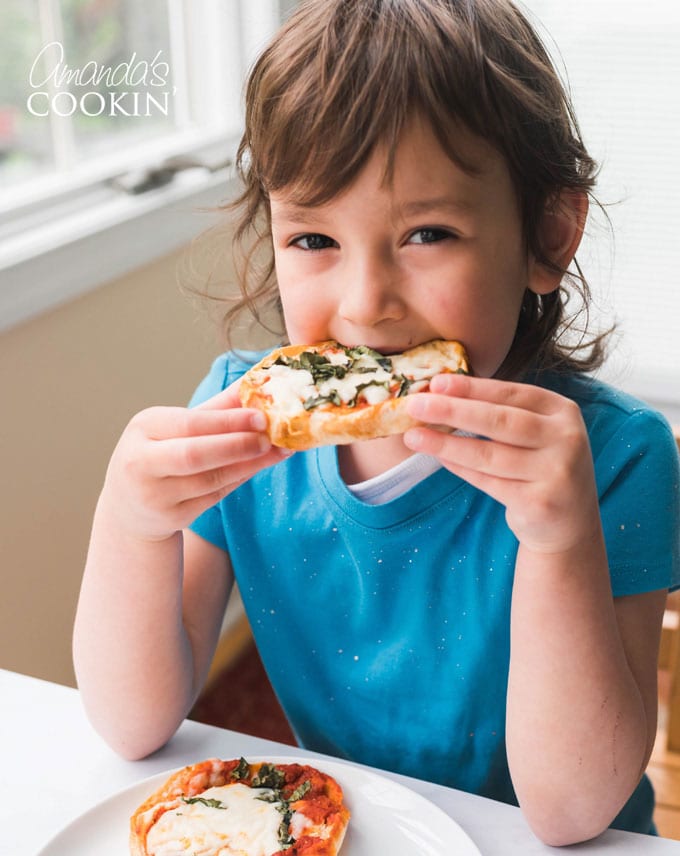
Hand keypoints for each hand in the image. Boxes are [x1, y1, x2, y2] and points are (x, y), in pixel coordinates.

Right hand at [100, 382, 286, 541]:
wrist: (129, 507)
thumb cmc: (161, 454)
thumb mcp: (177, 427)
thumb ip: (217, 408)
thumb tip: (257, 383)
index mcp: (144, 427)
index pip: (190, 424)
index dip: (228, 422)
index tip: (261, 417)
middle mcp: (141, 461)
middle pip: (194, 455)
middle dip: (237, 446)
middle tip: (270, 438)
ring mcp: (154, 494)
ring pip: (209, 480)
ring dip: (247, 465)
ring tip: (275, 451)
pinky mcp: (171, 517)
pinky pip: (214, 497)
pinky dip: (239, 480)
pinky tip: (257, 467)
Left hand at [403, 373, 599, 553]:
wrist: (570, 523)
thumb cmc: (541, 467)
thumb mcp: (535, 434)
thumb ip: (501, 414)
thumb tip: (441, 395)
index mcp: (563, 412)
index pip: (512, 393)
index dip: (472, 387)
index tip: (436, 383)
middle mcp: (566, 439)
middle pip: (500, 421)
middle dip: (453, 410)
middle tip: (416, 404)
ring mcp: (556, 473)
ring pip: (489, 454)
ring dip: (446, 444)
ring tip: (413, 436)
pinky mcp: (540, 503)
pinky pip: (488, 482)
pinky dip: (459, 468)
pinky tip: (438, 458)